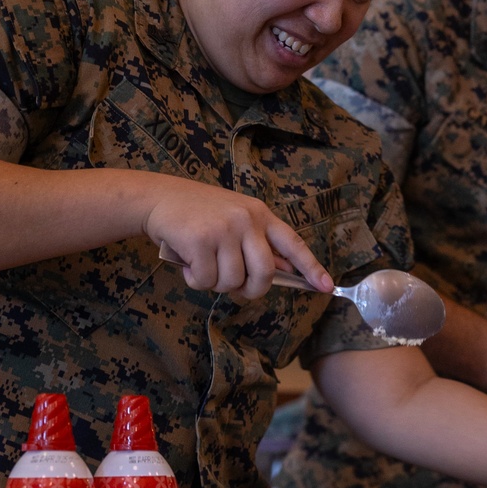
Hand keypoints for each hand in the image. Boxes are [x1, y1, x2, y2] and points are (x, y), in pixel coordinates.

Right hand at [142, 177, 331, 300]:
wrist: (159, 197)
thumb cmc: (200, 214)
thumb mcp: (235, 219)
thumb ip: (257, 243)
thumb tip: (281, 273)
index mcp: (260, 214)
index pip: (292, 243)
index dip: (311, 268)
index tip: (327, 287)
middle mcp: (246, 219)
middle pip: (264, 274)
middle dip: (251, 290)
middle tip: (235, 288)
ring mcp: (224, 229)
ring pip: (232, 281)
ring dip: (216, 284)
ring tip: (203, 265)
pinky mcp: (200, 240)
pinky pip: (206, 281)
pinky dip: (196, 281)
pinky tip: (188, 263)